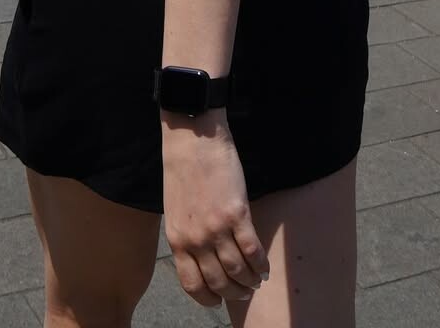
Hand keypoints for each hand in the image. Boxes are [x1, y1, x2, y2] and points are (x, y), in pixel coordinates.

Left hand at [162, 111, 268, 307]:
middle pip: (219, 283)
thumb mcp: (175, 211)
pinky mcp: (236, 213)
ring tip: (256, 280)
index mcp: (177, 240)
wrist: (192, 139)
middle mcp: (195, 240)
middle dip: (234, 293)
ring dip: (250, 281)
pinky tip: (264, 266)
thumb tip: (204, 258)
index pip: (193, 285)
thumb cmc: (182, 171)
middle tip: (244, 291)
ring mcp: (216, 228)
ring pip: (238, 271)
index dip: (209, 298)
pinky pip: (252, 249)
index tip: (219, 299)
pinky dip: (260, 263)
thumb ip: (187, 236)